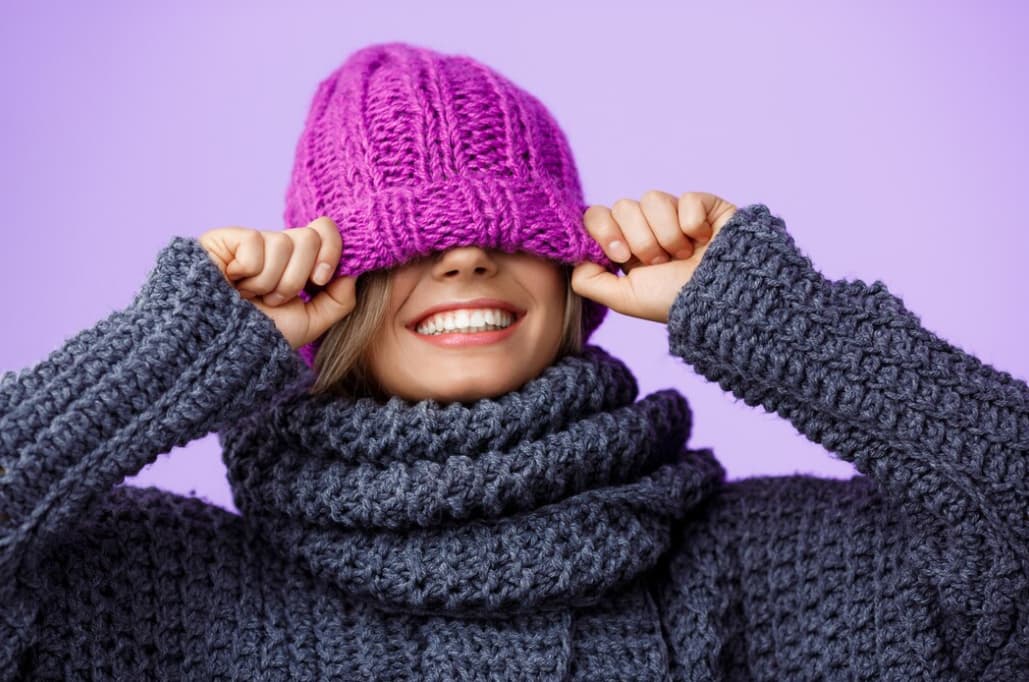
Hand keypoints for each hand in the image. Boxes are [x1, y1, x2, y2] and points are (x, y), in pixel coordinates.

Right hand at [198, 216, 356, 349]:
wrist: (221, 350)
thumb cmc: (262, 336)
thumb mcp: (311, 322)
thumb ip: (340, 298)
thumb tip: (352, 270)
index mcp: (297, 262)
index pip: (325, 231)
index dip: (330, 252)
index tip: (320, 280)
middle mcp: (276, 248)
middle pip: (309, 237)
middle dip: (296, 278)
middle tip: (274, 298)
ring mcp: (251, 242)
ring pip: (284, 243)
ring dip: (271, 282)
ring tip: (251, 296)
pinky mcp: (226, 238)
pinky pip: (256, 244)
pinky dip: (249, 273)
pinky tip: (233, 285)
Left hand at [571, 190, 736, 322]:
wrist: (721, 300)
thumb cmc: (674, 302)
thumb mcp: (623, 299)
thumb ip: (589, 280)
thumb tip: (576, 256)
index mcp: (626, 245)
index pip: (597, 215)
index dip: (605, 231)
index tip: (621, 256)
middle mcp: (648, 226)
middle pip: (623, 206)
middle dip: (641, 240)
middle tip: (660, 262)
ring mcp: (675, 214)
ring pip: (653, 199)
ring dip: (667, 236)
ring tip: (683, 256)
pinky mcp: (703, 205)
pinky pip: (686, 198)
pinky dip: (694, 225)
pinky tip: (703, 241)